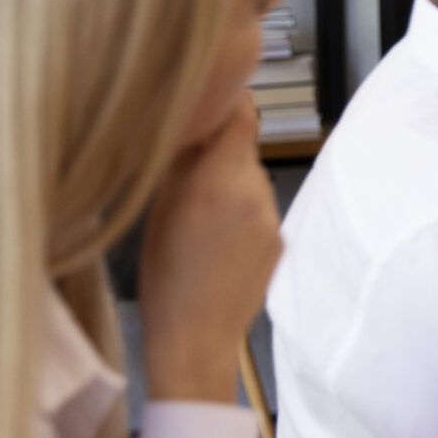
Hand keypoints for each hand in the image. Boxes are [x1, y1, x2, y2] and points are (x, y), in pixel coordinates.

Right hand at [138, 98, 280, 406]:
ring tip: (200, 216)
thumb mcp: (158, 211)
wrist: (196, 336)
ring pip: (251, 178)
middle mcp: (252, 194)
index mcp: (217, 182)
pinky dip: (241, 212)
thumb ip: (181, 164)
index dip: (228, 103)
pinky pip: (259, 208)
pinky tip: (217, 239)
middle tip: (188, 170)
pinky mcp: (280, 238)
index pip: (241, 115)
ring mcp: (270, 217)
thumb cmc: (165, 279)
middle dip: (219, 152)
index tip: (210, 101)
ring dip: (230, 184)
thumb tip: (190, 124)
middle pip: (243, 148)